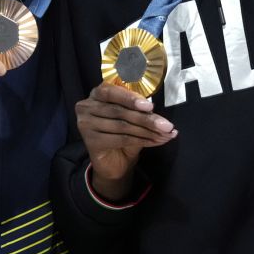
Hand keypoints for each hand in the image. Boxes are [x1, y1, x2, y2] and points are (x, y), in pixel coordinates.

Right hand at [75, 83, 175, 199]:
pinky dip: (142, 140)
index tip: (151, 106)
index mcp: (98, 93)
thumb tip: (156, 111)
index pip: (112, 92)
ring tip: (165, 134)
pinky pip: (121, 139)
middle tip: (167, 125)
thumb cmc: (124, 132)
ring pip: (122, 126)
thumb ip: (139, 110)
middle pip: (120, 111)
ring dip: (148, 131)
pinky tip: (155, 141)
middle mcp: (87, 106)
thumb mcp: (132, 116)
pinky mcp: (90, 141)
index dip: (131, 98)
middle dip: (146, 118)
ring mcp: (85, 124)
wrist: (114, 161)